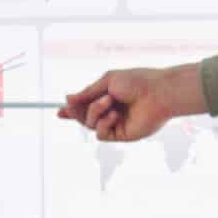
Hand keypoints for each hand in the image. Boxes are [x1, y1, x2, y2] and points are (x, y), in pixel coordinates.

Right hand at [59, 64, 206, 141]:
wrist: (158, 93)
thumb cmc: (137, 82)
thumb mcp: (107, 82)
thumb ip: (88, 93)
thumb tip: (67, 99)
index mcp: (108, 96)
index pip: (85, 105)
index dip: (71, 109)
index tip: (60, 110)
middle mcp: (111, 111)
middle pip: (83, 117)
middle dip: (76, 111)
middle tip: (72, 106)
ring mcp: (116, 124)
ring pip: (89, 125)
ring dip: (94, 112)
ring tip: (109, 101)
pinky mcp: (122, 135)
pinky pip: (100, 134)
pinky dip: (102, 123)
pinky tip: (114, 115)